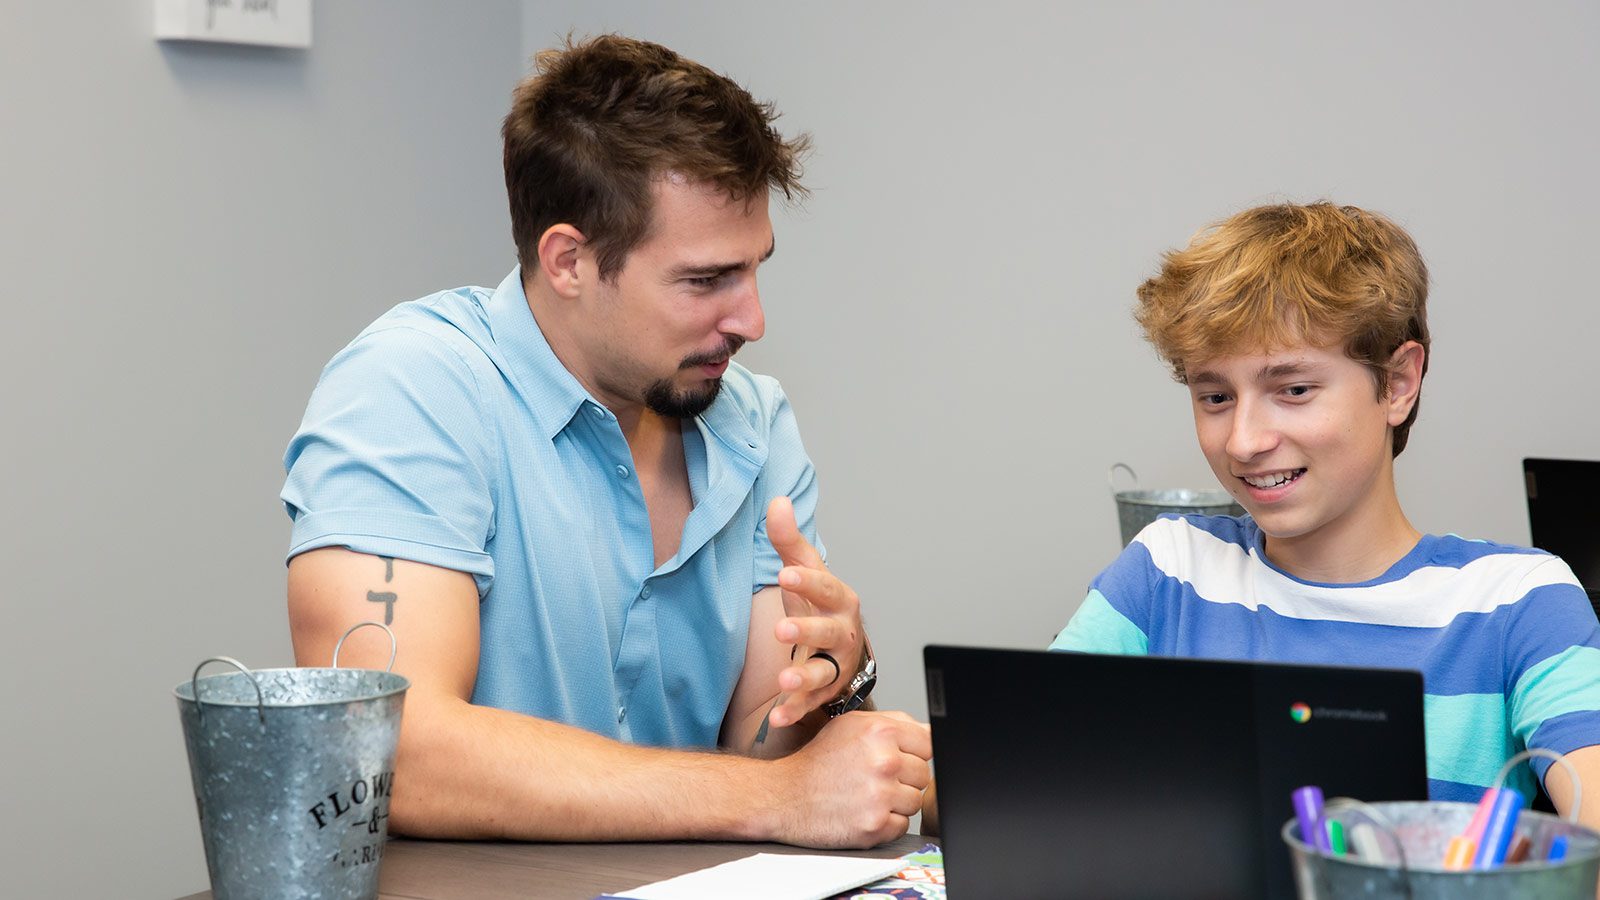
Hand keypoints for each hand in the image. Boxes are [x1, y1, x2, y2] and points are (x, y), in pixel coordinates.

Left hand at [765, 496, 863, 727]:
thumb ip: (789, 540)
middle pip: (828, 632)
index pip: (824, 588)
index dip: (807, 582)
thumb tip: (778, 501)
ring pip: (824, 673)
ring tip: (784, 681)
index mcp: (839, 600)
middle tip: (783, 631)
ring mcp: (836, 665)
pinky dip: (794, 712)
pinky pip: (811, 705)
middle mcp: (843, 633)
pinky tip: (776, 718)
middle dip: (807, 631)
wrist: (845, 650)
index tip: (785, 575)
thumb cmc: (820, 605)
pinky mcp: (825, 693)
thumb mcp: (805, 571)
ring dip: (804, 678)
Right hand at [769, 711, 932, 847]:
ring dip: (895, 802)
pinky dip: (886, 822)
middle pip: (923, 775)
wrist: (784, 795)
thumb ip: (893, 722)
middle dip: (903, 778)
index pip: (929, 744)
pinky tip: (863, 811)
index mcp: (881, 732)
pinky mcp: (874, 825)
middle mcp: (883, 762)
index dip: (912, 753)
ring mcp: (880, 796)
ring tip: (866, 795)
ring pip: (914, 801)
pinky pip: (901, 825)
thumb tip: (927, 731)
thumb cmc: (817, 761)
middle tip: (873, 779)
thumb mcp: (851, 725)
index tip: (896, 759)